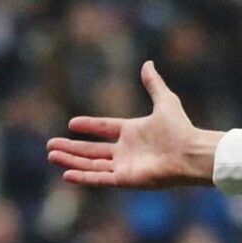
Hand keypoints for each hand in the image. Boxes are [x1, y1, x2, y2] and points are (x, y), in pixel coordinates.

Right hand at [47, 61, 219, 187]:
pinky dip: (83, 177)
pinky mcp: (126, 179)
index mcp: (134, 132)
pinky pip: (100, 178)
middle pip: (93, 150)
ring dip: (72, 160)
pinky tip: (66, 173)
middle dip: (72, 148)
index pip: (106, 129)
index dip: (90, 126)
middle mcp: (127, 150)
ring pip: (92, 164)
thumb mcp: (165, 101)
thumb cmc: (180, 129)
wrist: (190, 153)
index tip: (72, 123)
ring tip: (52, 155)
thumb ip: (154, 84)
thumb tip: (148, 63)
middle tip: (51, 145)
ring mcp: (125, 166)